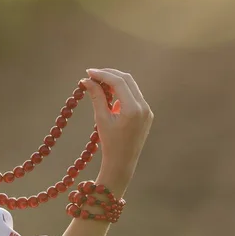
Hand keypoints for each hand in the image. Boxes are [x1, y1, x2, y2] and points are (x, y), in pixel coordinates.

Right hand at [82, 68, 152, 196]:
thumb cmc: (110, 143)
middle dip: (109, 75)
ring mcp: (147, 110)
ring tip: (98, 84)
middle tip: (92, 75)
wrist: (122, 163)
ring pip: (131, 86)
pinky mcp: (147, 114)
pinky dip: (122, 91)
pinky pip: (134, 96)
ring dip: (115, 82)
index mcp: (133, 109)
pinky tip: (109, 94)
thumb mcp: (101, 118)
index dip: (102, 74)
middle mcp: (144, 107)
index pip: (118, 82)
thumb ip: (96, 96)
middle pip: (127, 80)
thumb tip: (87, 80)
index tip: (88, 73)